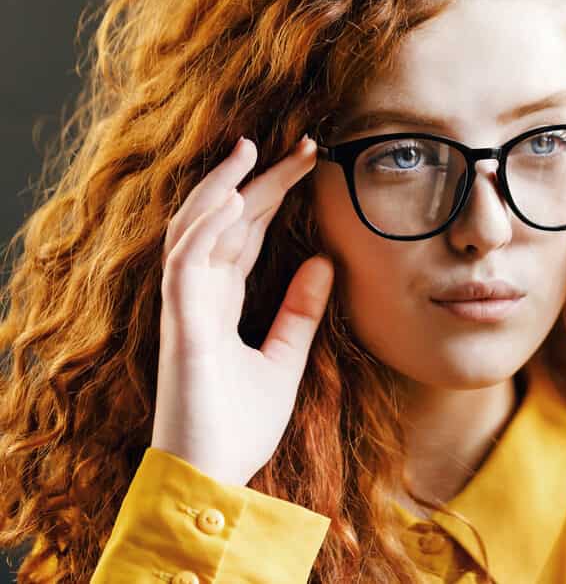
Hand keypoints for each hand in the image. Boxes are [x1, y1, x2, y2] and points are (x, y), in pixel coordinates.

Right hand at [152, 135, 333, 486]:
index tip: (307, 162)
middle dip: (260, 179)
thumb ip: (299, 314)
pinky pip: (186, 265)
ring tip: (252, 150)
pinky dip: (205, 228)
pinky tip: (231, 199)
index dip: (271, 195)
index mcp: (220, 302)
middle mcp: (199, 296)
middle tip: (300, 143)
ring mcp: (185, 308)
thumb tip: (324, 264)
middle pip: (226, 222)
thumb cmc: (239, 425)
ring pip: (196, 230)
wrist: (213, 480)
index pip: (245, 234)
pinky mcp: (181, 326)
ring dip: (223, 187)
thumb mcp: (284, 361)